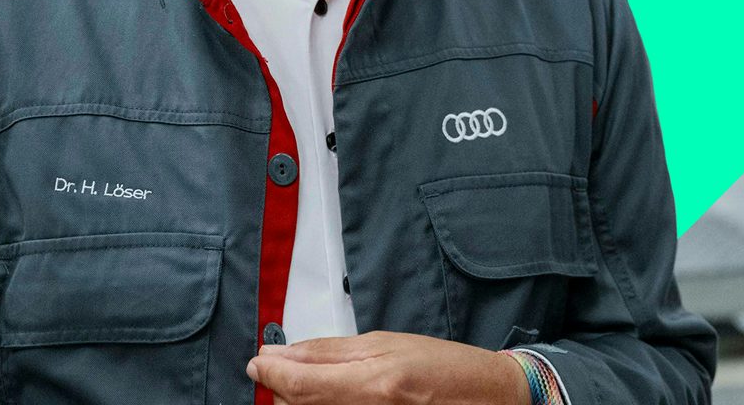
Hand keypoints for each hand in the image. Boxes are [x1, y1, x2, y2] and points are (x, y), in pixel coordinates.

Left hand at [244, 331, 532, 404]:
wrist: (487, 399)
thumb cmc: (444, 368)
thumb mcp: (385, 343)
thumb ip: (330, 351)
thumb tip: (285, 352)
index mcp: (371, 384)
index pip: (298, 383)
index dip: (269, 371)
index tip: (257, 361)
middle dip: (282, 386)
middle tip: (280, 367)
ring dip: (301, 399)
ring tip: (307, 382)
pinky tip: (327, 396)